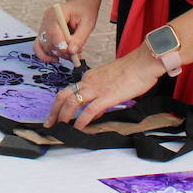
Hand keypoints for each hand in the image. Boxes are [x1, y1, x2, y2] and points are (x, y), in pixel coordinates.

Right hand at [32, 1, 95, 62]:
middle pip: (47, 41)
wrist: (80, 6)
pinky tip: (56, 58)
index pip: (53, 32)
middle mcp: (47, 19)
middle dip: (61, 51)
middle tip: (74, 55)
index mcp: (57, 13)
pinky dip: (46, 55)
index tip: (71, 53)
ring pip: (43, 46)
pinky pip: (39, 46)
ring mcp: (43, 25)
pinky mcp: (43, 32)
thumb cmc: (84, 12)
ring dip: (56, 54)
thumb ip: (80, 38)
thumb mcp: (87, 24)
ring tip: (70, 55)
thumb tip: (71, 51)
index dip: (61, 45)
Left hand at [44, 48, 163, 128]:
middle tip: (49, 124)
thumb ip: (102, 95)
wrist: (143, 63)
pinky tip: (78, 129)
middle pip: (63, 95)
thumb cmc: (133, 71)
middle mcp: (89, 82)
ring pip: (72, 103)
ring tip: (60, 128)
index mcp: (90, 77)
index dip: (61, 103)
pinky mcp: (106, 96)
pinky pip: (89, 111)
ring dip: (63, 117)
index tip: (57, 113)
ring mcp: (96, 89)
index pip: (70, 91)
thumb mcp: (111, 81)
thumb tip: (97, 111)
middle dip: (53, 111)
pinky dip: (81, 121)